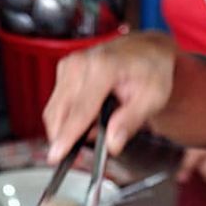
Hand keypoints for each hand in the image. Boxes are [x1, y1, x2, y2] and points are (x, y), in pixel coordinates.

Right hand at [43, 33, 176, 163]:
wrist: (144, 50)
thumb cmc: (149, 70)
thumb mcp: (152, 98)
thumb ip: (130, 122)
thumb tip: (112, 143)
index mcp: (103, 68)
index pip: (79, 111)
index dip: (67, 137)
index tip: (57, 155)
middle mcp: (81, 64)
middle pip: (59, 113)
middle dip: (65, 138)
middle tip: (83, 152)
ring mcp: (69, 66)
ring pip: (54, 111)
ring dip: (66, 128)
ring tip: (94, 127)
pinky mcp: (63, 71)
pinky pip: (56, 104)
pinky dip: (67, 117)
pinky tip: (88, 116)